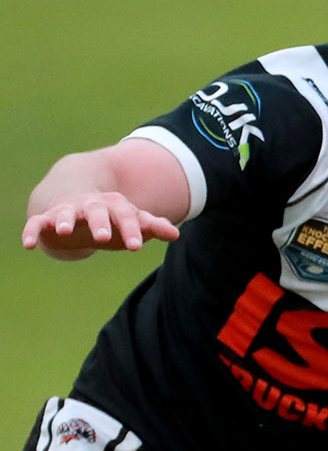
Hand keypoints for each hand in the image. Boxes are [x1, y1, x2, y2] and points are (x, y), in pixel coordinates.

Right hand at [22, 191, 178, 259]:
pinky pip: (37, 224)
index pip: (127, 216)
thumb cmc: (111, 219)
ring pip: (65, 213)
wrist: (76, 203)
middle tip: (103, 238)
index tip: (137, 247)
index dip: (132, 231)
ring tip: (66, 230)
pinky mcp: (46, 219)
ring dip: (65, 220)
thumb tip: (176, 234)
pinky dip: (32, 232)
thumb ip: (152, 226)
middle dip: (100, 223)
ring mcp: (67, 211)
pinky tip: (29, 245)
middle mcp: (90, 205)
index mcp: (114, 205)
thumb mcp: (132, 221)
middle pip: (96, 211)